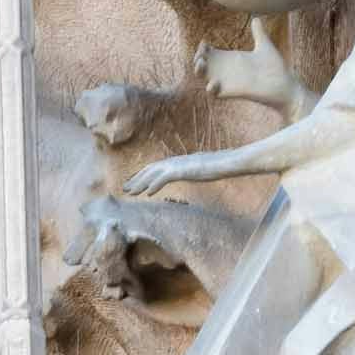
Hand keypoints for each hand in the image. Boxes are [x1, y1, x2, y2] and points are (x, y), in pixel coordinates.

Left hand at [123, 149, 238, 195]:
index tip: (135, 183)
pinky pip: (165, 178)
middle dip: (137, 179)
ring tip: (130, 192)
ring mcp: (179, 164)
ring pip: (154, 173)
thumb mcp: (201, 168)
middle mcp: (176, 161)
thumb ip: (192, 169)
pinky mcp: (184, 170)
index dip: (144, 175)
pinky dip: (155, 185)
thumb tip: (191, 171)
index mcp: (178, 161)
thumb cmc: (219, 165)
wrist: (229, 161)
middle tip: (125, 188)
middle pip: (151, 169)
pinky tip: (147, 193)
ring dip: (140, 183)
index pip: (157, 167)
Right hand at [200, 34, 300, 111]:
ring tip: (201, 64)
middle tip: (201, 54)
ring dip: (199, 72)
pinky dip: (211, 89)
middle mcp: (228, 72)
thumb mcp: (265, 46)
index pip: (210, 55)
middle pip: (203, 67)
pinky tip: (214, 82)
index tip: (204, 42)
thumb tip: (256, 18)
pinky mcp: (232, 93)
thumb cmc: (276, 68)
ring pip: (205, 80)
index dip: (202, 49)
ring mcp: (229, 83)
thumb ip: (259, 33)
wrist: (285, 85)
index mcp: (232, 60)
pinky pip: (215, 94)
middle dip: (196, 60)